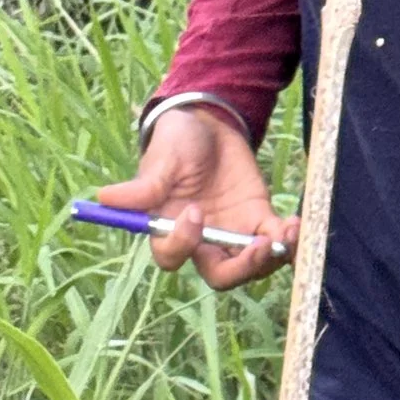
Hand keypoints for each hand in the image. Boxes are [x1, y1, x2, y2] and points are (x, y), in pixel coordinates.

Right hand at [95, 105, 293, 289]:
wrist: (210, 124)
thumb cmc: (177, 142)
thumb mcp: (162, 159)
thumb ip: (144, 184)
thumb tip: (105, 197)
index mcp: (169, 229)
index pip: (173, 256)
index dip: (183, 243)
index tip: (195, 211)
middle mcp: (202, 240)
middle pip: (220, 274)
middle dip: (241, 268)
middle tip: (259, 246)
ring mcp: (232, 232)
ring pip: (251, 265)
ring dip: (271, 257)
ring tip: (286, 233)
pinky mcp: (258, 219)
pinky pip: (274, 240)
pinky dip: (287, 240)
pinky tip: (295, 224)